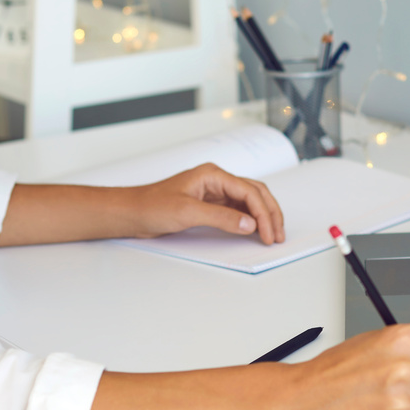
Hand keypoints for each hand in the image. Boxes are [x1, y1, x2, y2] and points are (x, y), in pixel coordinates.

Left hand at [131, 163, 284, 244]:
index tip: (267, 233)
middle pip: (255, 193)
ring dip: (263, 216)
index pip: (249, 192)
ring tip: (272, 233)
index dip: (263, 214)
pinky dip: (249, 220)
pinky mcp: (209, 204)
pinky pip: (237, 209)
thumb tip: (248, 224)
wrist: (132, 212)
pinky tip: (255, 230)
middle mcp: (216, 180)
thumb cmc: (151, 206)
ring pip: (249, 201)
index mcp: (213, 174)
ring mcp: (214, 192)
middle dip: (270, 213)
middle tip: (278, 234)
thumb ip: (220, 217)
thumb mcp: (187, 212)